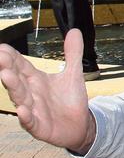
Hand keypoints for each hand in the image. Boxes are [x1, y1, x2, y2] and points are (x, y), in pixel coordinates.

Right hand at [0, 29, 95, 153]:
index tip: (2, 47)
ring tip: (6, 75)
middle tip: (0, 57)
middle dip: (7, 68)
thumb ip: (73, 53)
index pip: (21, 66)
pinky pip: (30, 122)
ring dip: (13, 88)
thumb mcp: (74, 73)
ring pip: (20, 98)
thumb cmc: (70, 99)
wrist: (80, 125)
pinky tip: (22, 110)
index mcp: (35, 80)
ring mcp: (33, 110)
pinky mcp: (40, 127)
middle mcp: (30, 93)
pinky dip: (26, 117)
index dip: (12, 57)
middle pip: (16, 79)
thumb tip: (75, 30)